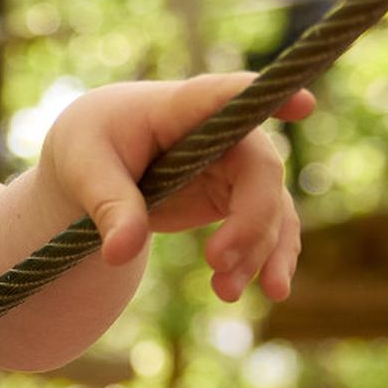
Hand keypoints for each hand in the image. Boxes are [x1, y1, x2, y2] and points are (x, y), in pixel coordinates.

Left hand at [35, 71, 311, 305]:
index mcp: (181, 107)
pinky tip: (271, 290)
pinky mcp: (239, 196)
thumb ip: (109, 206)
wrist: (97, 166)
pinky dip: (270, 258)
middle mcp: (222, 131)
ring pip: (271, 207)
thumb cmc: (90, 148)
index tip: (304, 104)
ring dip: (258, 252)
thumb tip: (120, 254)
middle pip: (260, 170)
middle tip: (214, 263)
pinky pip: (269, 228)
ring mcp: (236, 165)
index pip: (229, 95)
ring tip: (224, 293)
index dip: (270, 96)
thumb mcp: (84, 169)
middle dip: (250, 221)